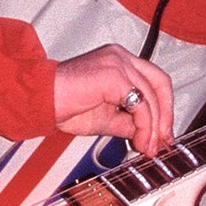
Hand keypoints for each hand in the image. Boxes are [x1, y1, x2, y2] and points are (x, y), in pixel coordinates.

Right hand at [53, 44, 173, 153]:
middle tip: (162, 141)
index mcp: (118, 62)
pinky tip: (138, 141)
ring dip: (154, 128)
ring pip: (152, 96)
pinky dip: (144, 126)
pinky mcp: (114, 75)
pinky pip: (140, 104)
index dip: (163, 108)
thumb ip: (129, 122)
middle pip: (160, 83)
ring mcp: (118, 63)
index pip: (153, 81)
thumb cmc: (62, 105)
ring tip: (146, 147)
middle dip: (166, 116)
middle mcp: (120, 57)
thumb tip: (148, 135)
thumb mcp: (106, 118)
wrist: (39, 102)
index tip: (162, 133)